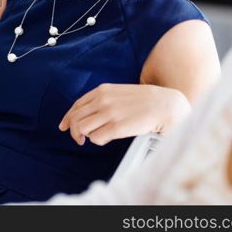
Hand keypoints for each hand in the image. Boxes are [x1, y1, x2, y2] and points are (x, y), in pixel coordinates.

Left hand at [58, 83, 190, 145]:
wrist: (166, 105)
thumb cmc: (146, 101)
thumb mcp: (120, 93)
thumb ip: (104, 100)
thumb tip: (89, 114)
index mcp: (102, 91)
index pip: (77, 105)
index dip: (68, 117)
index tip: (64, 126)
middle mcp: (103, 100)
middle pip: (76, 118)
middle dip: (73, 130)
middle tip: (78, 139)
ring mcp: (109, 114)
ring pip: (82, 129)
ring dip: (86, 136)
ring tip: (94, 138)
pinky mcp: (117, 127)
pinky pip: (96, 138)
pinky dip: (98, 141)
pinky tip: (106, 138)